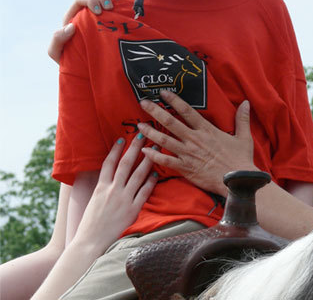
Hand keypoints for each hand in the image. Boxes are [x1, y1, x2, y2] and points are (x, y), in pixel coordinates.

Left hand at [48, 0, 112, 63]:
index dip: (90, 0)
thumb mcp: (59, 54)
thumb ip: (57, 41)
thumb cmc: (73, 61)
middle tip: (109, 7)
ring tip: (115, 5)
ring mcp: (99, 12)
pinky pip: (115, 0)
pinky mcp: (111, 15)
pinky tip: (123, 3)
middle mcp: (86, 11)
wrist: (89, 69)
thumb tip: (70, 27)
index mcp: (73, 16)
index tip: (98, 11)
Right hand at [72, 134, 156, 253]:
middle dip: (134, 147)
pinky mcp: (132, 210)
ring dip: (147, 160)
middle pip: (125, 164)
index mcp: (100, 187)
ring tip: (154, 149)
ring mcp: (123, 199)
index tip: (121, 139)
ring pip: (138, 174)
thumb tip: (106, 178)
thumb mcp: (92, 202)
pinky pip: (144, 192)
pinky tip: (156, 173)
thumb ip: (101, 189)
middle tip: (142, 134)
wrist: (90, 244)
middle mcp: (112, 190)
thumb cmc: (89, 225)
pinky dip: (151, 181)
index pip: (109, 163)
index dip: (115, 150)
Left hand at [139, 91, 255, 196]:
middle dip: (155, 111)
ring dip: (150, 132)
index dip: (174, 100)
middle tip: (143, 103)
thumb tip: (246, 102)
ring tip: (139, 125)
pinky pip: (166, 161)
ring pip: (165, 140)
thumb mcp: (244, 137)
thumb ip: (242, 118)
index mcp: (206, 130)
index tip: (163, 93)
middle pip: (171, 122)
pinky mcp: (185, 168)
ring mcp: (188, 154)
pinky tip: (144, 150)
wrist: (238, 181)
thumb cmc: (240, 160)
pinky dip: (154, 156)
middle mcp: (194, 139)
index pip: (187, 111)